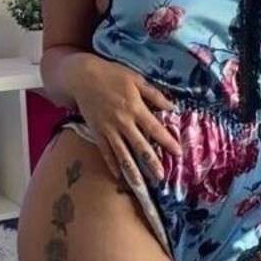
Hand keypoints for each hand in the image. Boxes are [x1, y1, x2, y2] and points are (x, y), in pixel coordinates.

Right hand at [67, 54, 182, 183]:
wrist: (82, 76)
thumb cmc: (112, 75)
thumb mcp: (136, 79)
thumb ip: (154, 95)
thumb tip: (172, 107)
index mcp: (135, 108)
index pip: (155, 129)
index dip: (167, 141)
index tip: (178, 153)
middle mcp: (123, 122)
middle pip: (139, 146)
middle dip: (151, 163)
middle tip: (161, 177)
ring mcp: (108, 129)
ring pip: (122, 154)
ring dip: (132, 171)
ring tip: (140, 185)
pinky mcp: (96, 132)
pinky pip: (105, 151)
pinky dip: (112, 164)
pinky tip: (118, 176)